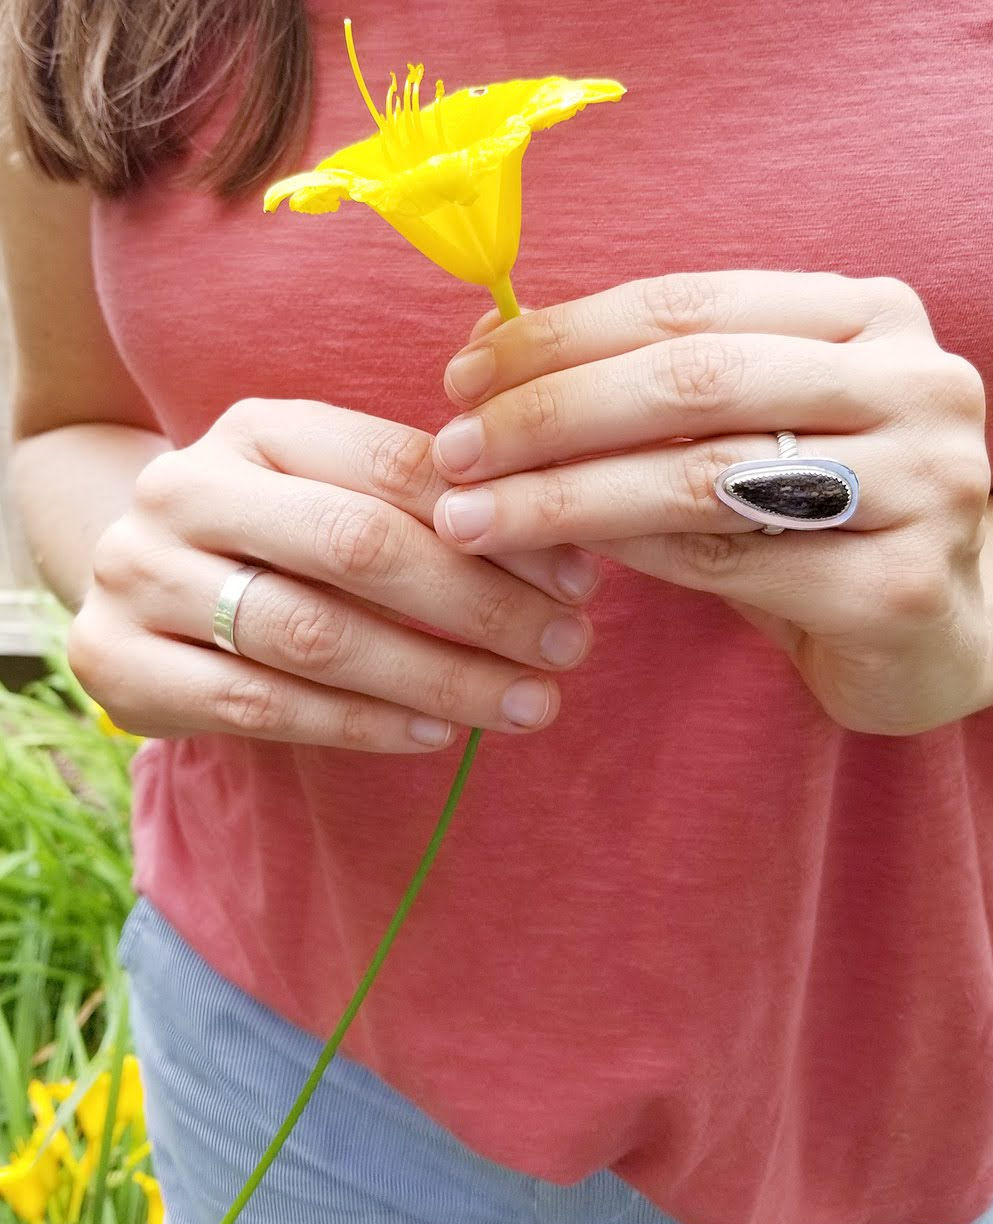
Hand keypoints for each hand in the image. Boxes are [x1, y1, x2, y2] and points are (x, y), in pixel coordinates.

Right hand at [69, 398, 600, 750]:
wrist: (140, 589)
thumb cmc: (276, 545)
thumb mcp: (338, 500)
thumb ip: (432, 509)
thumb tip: (578, 549)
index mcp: (258, 428)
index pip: (395, 468)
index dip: (497, 528)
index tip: (581, 581)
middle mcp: (188, 487)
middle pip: (356, 546)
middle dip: (480, 605)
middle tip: (568, 648)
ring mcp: (141, 574)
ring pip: (312, 634)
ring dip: (437, 676)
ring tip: (527, 703)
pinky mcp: (117, 662)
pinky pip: (262, 704)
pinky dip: (362, 723)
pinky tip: (438, 733)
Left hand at [430, 271, 992, 735]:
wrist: (931, 635)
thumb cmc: (815, 520)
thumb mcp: (746, 429)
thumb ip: (648, 382)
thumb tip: (486, 340)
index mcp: (872, 315)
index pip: (687, 302)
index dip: (562, 336)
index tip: (461, 376)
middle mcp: (918, 382)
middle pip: (693, 379)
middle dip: (550, 413)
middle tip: (452, 453)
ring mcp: (926, 483)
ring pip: (702, 475)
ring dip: (564, 496)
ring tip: (472, 518)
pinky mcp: (901, 586)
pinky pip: (729, 564)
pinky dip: (629, 558)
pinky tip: (560, 564)